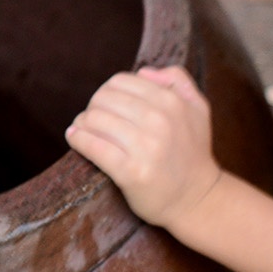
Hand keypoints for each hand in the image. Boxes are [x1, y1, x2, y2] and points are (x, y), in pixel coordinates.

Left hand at [65, 66, 222, 229]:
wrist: (197, 199)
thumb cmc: (192, 152)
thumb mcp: (198, 109)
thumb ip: (178, 80)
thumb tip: (144, 72)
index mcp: (172, 102)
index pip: (120, 82)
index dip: (107, 92)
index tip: (106, 105)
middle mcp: (160, 121)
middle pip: (103, 98)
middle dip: (93, 107)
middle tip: (94, 120)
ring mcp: (145, 147)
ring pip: (94, 119)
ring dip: (82, 123)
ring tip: (82, 129)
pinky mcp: (131, 172)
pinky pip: (93, 146)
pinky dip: (77, 139)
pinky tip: (74, 138)